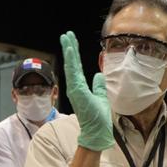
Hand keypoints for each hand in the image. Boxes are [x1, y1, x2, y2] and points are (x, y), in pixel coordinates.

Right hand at [60, 31, 112, 150]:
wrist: (97, 133)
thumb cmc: (98, 118)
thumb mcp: (101, 97)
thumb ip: (98, 86)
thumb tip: (98, 75)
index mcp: (80, 87)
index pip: (76, 67)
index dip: (74, 54)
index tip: (71, 41)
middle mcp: (75, 87)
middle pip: (71, 64)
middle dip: (69, 48)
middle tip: (66, 34)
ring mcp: (75, 89)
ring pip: (71, 66)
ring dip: (69, 51)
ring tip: (66, 38)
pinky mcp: (77, 92)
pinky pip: (73, 74)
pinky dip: (71, 62)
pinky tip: (70, 51)